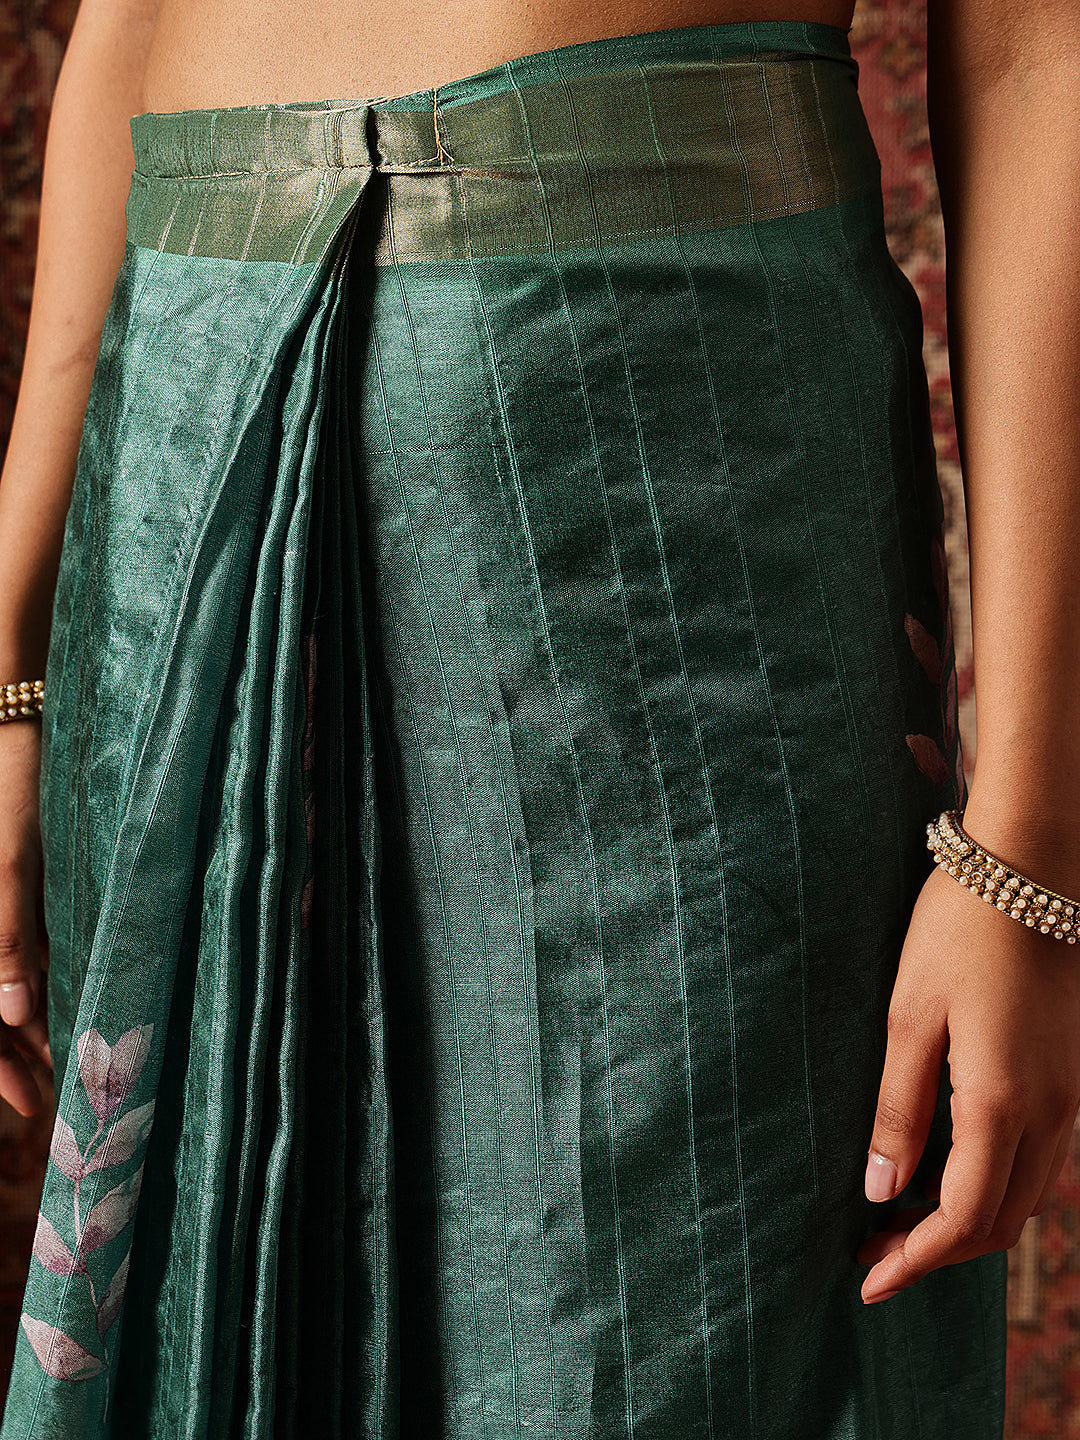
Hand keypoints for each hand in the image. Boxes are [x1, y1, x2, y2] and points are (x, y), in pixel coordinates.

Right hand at [0, 720, 51, 1116]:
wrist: (17, 719)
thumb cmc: (12, 785)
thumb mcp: (9, 864)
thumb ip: (6, 940)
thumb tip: (10, 1015)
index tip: (30, 1101)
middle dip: (14, 1055)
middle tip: (53, 1096)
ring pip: (0, 985)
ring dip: (30, 1024)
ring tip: (67, 1063)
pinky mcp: (12, 888)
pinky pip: (17, 950)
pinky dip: (38, 982)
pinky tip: (67, 1006)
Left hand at [857, 857, 1079, 1301]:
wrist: (1030, 870)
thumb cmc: (957, 933)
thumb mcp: (909, 1017)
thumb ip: (897, 1109)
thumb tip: (879, 1190)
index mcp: (1002, 1102)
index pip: (961, 1217)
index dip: (914, 1260)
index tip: (866, 1282)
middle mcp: (1051, 1113)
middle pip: (999, 1222)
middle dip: (936, 1252)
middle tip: (872, 1253)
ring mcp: (1070, 1098)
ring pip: (1024, 1197)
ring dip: (967, 1223)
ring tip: (900, 1222)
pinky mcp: (1072, 1078)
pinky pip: (1040, 1161)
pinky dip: (994, 1188)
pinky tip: (948, 1174)